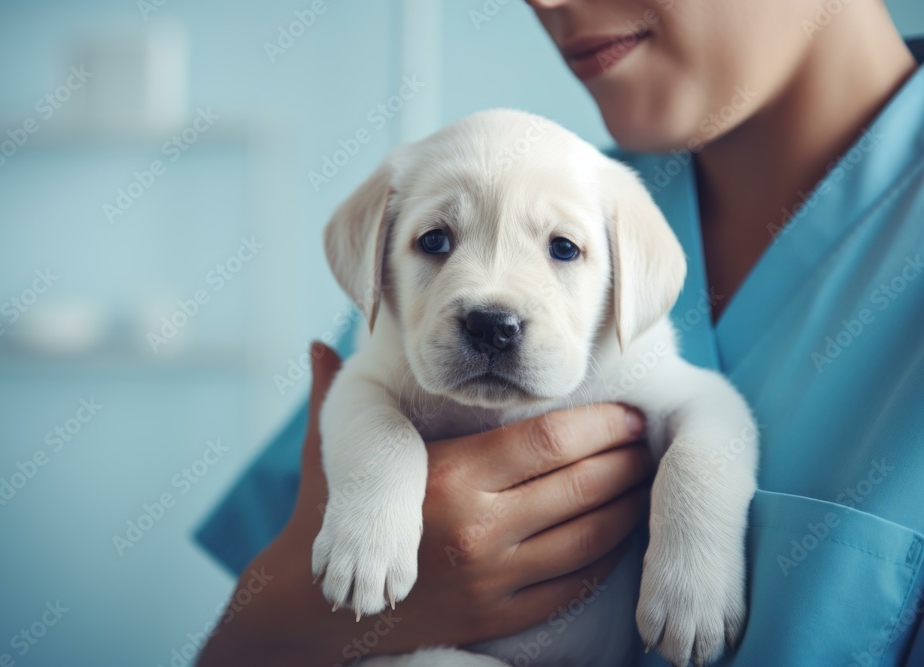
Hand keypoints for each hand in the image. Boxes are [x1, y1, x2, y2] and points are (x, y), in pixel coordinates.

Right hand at [199, 343, 653, 665]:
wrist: (317, 608)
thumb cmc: (334, 515)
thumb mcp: (335, 449)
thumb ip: (334, 389)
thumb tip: (318, 340)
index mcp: (450, 475)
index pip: (549, 441)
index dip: (601, 424)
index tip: (629, 412)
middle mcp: (478, 527)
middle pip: (580, 486)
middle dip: (626, 461)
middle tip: (650, 441)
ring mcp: (493, 578)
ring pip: (588, 536)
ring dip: (628, 506)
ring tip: (647, 481)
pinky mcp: (499, 616)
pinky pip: (573, 584)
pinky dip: (606, 556)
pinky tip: (621, 533)